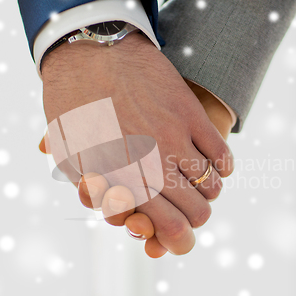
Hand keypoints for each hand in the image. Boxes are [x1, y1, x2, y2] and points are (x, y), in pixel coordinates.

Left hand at [41, 32, 232, 254]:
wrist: (90, 54)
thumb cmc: (76, 110)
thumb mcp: (72, 159)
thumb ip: (98, 194)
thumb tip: (124, 218)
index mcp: (120, 181)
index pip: (168, 228)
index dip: (179, 241)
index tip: (181, 240)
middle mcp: (151, 165)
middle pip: (196, 212)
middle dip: (194, 217)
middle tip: (189, 209)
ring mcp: (174, 138)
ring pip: (212, 186)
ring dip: (208, 191)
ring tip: (198, 183)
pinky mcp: (189, 114)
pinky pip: (222, 155)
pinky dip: (223, 167)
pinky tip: (213, 164)